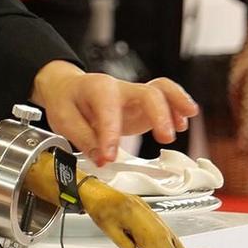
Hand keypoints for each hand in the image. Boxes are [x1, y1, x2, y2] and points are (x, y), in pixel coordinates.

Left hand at [30, 60, 197, 165]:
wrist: (67, 88)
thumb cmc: (66, 100)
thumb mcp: (63, 119)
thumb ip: (84, 138)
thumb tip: (101, 159)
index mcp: (97, 89)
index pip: (109, 110)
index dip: (110, 135)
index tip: (108, 158)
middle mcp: (121, 89)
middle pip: (147, 94)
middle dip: (159, 115)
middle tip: (166, 139)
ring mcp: (134, 97)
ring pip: (162, 90)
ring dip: (177, 103)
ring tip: (184, 124)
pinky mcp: (142, 107)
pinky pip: (165, 99)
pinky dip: (177, 108)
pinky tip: (182, 123)